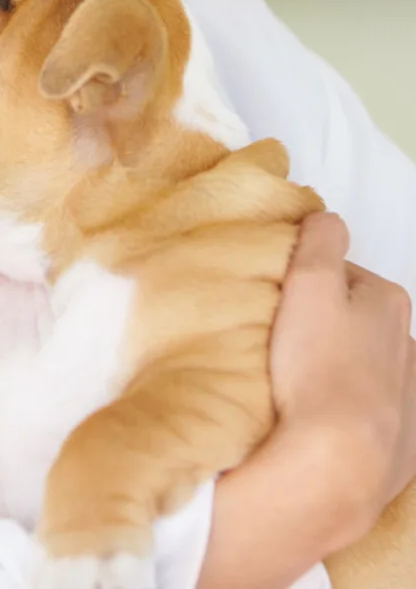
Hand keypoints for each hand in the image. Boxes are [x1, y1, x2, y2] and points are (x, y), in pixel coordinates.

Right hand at [270, 212, 415, 536]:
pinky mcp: (402, 439)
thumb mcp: (309, 282)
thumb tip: (325, 218)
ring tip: (294, 379)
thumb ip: (318, 240)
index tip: (277, 298)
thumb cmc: (317, 366)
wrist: (337, 461)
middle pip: (354, 319)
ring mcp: (408, 394)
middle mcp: (408, 342)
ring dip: (336, 365)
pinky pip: (370, 410)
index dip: (304, 281)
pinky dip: (348, 407)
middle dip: (324, 323)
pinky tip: (317, 414)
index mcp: (387, 300)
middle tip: (280, 337)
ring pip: (364, 364)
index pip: (341, 274)